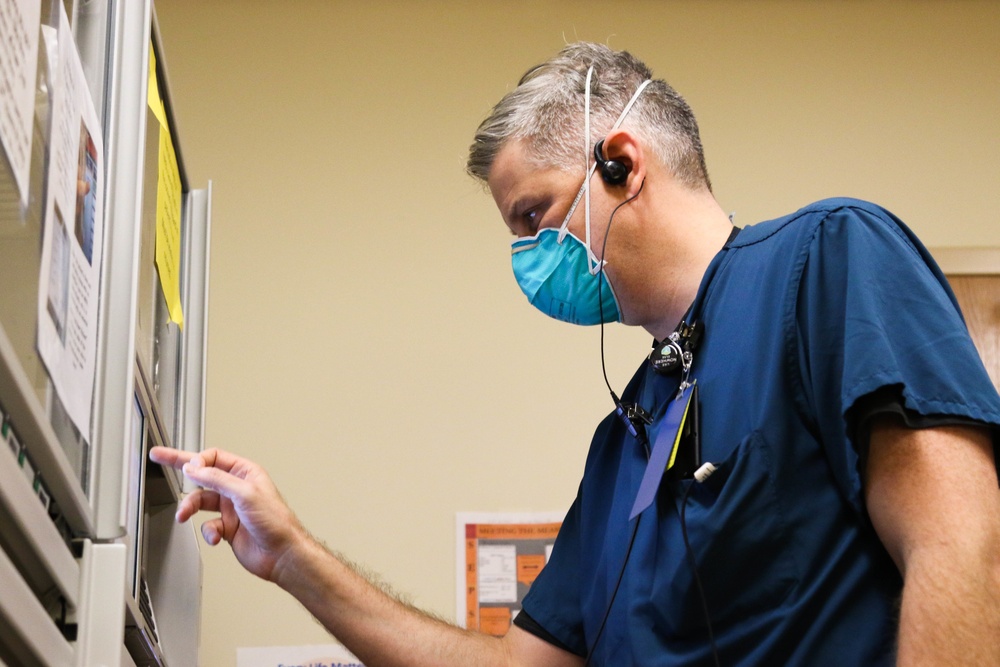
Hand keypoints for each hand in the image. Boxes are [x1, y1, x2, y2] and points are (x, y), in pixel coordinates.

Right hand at [149, 446, 307, 582]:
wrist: (281, 553)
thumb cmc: (275, 521)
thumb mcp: (245, 493)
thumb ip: (217, 479)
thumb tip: (194, 467)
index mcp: (245, 473)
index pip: (214, 457)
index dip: (198, 461)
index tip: (187, 468)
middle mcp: (236, 488)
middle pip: (202, 474)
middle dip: (180, 466)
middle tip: (159, 456)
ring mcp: (230, 508)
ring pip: (200, 501)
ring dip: (190, 508)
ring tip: (183, 516)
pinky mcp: (227, 527)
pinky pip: (207, 525)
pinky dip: (208, 532)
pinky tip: (215, 537)